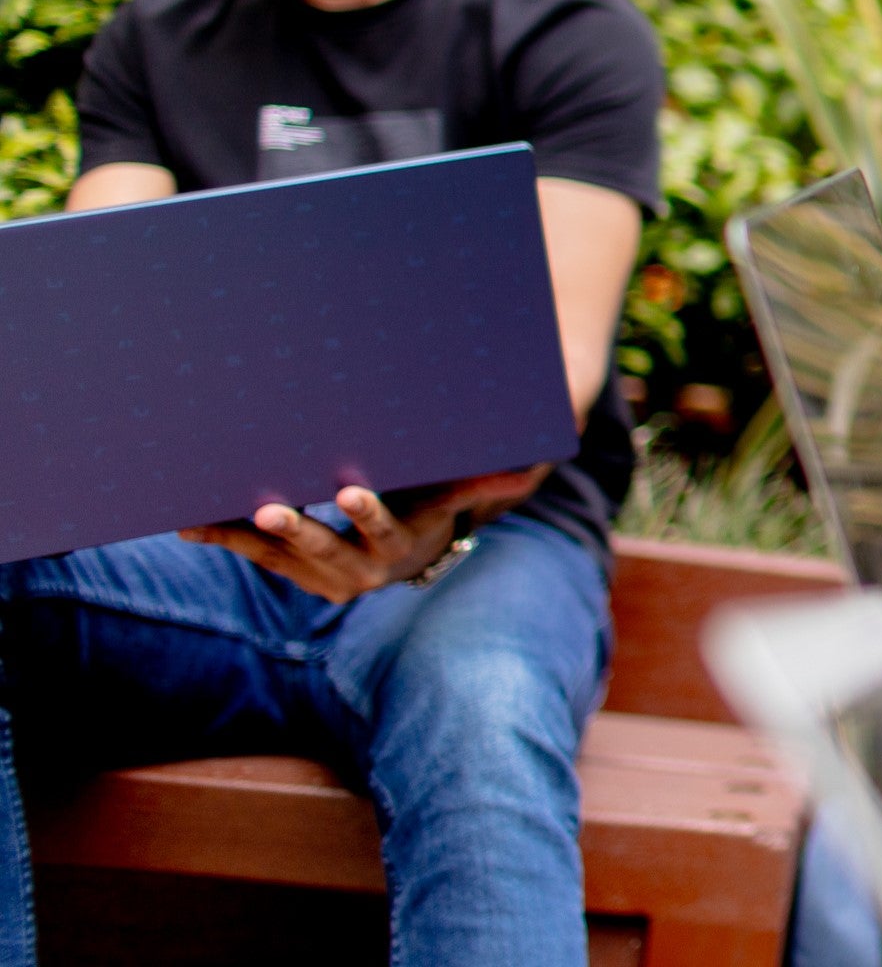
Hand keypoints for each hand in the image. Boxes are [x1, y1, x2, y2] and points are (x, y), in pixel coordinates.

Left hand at [180, 464, 547, 603]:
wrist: (404, 553)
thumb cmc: (429, 508)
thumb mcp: (454, 497)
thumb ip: (484, 481)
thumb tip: (532, 468)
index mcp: (399, 547)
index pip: (385, 531)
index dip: (368, 514)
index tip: (351, 491)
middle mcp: (358, 571)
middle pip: (324, 551)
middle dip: (298, 530)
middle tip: (272, 507)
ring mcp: (318, 575)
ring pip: (278, 557)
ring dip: (244, 537)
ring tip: (206, 519)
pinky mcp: (288, 570)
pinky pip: (252, 556)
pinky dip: (222, 538)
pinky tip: (187, 523)